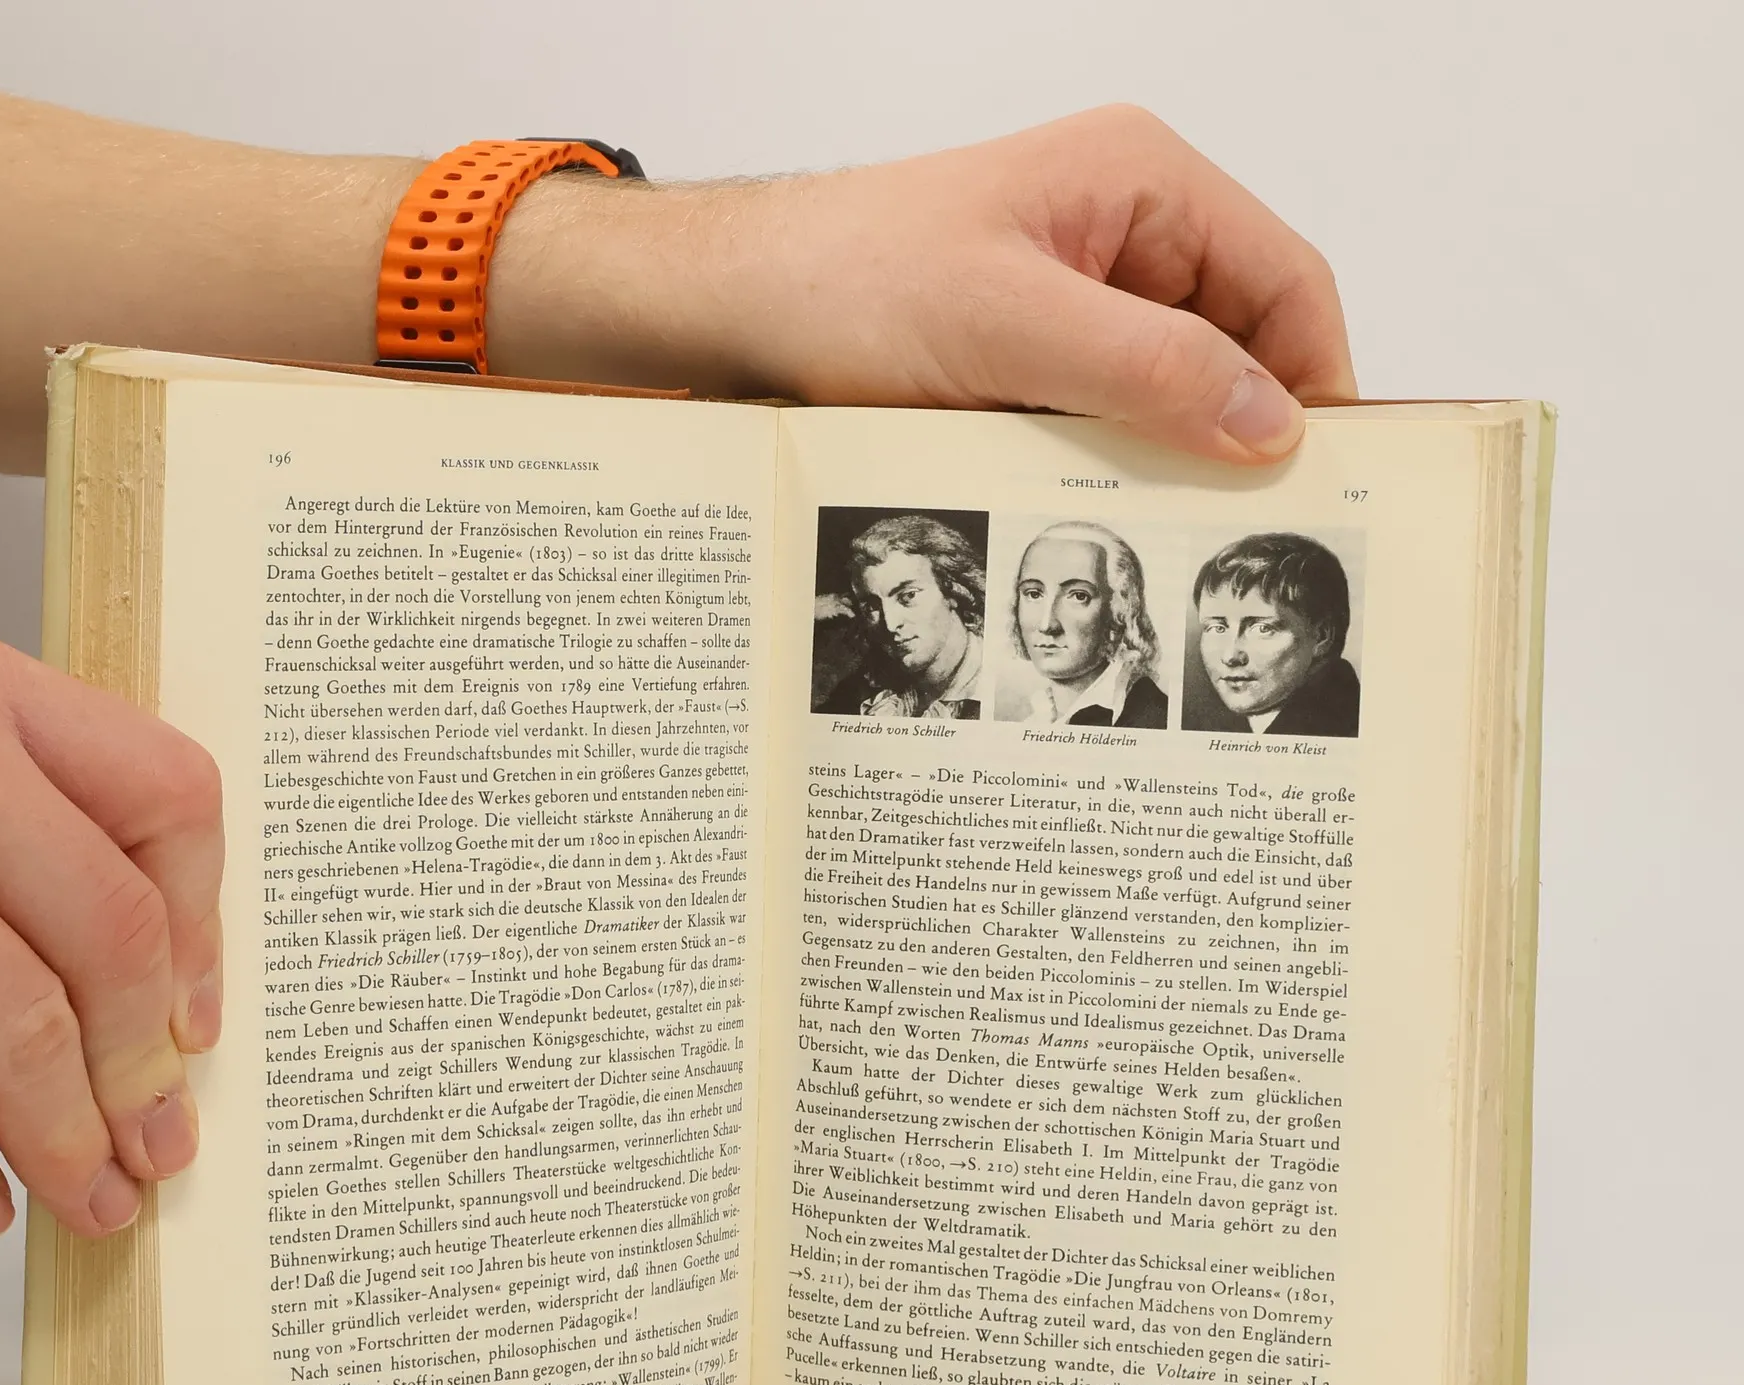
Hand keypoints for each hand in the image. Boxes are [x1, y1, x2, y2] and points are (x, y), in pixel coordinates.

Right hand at [0, 626, 223, 1238]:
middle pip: (109, 931)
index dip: (203, 935)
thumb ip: (40, 842)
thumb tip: (166, 1025)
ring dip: (64, 1138)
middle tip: (154, 1148)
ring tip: (86, 1195)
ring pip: (18, 1024)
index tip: (196, 1031)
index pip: (168, 798)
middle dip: (140, 1070)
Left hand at [493, 106, 1354, 462]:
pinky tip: (1101, 524)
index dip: (1315, 379)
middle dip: (1246, 432)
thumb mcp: (1006, 325)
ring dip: (1172, 460)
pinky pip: (1105, 420)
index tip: (1320, 480)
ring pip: (1171, 393)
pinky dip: (1112, 470)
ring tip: (1175, 538)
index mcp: (1141, 182)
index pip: (1286, 280)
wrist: (729, 308)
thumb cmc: (843, 282)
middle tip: (1251, 533)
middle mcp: (1123, 234)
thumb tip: (1270, 424)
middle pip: (1238, 342)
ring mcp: (1076, 298)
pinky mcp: (1031, 359)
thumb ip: (1146, 369)